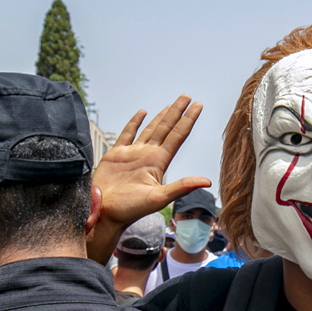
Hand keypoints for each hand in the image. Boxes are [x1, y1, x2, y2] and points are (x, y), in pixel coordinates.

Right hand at [92, 96, 209, 227]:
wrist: (103, 214)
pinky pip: (127, 134)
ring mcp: (133, 154)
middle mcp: (148, 156)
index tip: (198, 105)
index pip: (177, 136)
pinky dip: (134, 123)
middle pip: (166, 128)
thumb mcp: (158, 198)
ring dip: (161, 116)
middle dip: (177, 112)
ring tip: (171, 104)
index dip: (188, 120)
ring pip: (150, 130)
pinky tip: (142, 113)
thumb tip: (207, 181)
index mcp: (158, 162)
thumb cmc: (130, 210)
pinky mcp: (116, 155)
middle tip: (187, 96)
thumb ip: (181, 187)